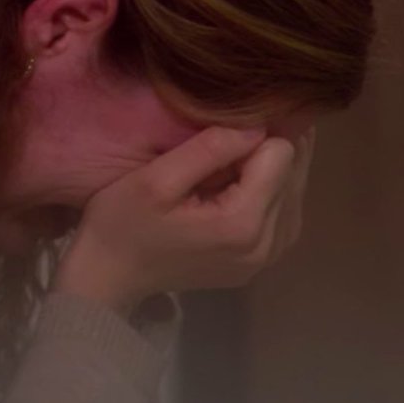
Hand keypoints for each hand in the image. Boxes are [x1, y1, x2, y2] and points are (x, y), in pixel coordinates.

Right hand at [54, 124, 315, 316]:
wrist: (108, 277)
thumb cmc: (122, 224)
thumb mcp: (156, 179)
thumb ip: (211, 149)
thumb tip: (258, 125)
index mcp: (243, 223)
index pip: (282, 152)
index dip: (252, 134)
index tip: (218, 136)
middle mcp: (268, 244)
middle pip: (295, 171)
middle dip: (264, 151)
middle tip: (221, 148)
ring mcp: (268, 258)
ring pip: (295, 189)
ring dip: (267, 171)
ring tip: (224, 168)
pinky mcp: (261, 262)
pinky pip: (285, 212)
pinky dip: (267, 193)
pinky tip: (236, 188)